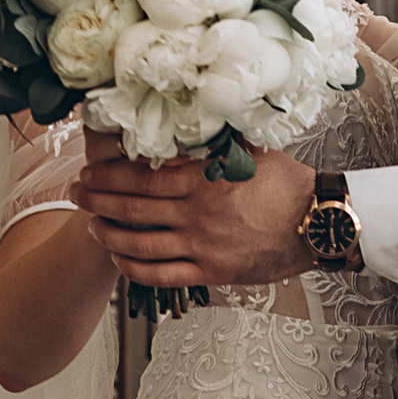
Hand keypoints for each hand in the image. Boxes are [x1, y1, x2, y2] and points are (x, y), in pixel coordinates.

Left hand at [70, 143, 318, 291]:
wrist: (321, 222)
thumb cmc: (290, 185)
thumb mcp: (251, 152)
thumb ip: (214, 144)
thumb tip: (188, 123)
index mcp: (205, 182)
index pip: (142, 179)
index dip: (108, 177)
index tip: (88, 172)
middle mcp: (199, 216)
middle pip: (133, 210)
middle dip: (97, 202)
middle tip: (76, 194)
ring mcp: (204, 247)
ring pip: (141, 245)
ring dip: (110, 235)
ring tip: (91, 226)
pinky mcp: (213, 272)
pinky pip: (163, 275)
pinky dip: (135, 269)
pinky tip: (120, 259)